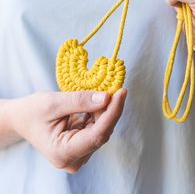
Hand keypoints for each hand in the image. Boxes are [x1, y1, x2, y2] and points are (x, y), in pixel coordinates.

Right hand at [7, 89, 126, 172]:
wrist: (22, 119)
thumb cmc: (32, 111)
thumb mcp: (53, 102)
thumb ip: (80, 101)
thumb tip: (107, 97)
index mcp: (63, 152)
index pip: (97, 135)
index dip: (112, 113)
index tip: (121, 92)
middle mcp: (73, 159)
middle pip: (102, 132)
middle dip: (109, 109)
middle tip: (114, 87)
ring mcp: (78, 154)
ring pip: (101, 129)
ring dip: (104, 110)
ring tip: (102, 92)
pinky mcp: (82, 146)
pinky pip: (97, 127)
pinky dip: (99, 113)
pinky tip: (97, 100)